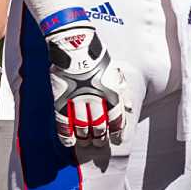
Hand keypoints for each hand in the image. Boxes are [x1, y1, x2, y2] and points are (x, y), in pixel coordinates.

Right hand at [43, 19, 134, 148]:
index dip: (117, 131)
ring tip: (86, 142)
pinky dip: (66, 135)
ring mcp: (77, 100)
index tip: (116, 137)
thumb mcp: (115, 73)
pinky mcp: (61, 99)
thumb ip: (123, 91)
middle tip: (100, 142)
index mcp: (110, 92)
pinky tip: (69, 143)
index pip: (116, 118)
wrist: (75, 46)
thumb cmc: (96, 59)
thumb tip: (129, 107)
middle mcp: (95, 99)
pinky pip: (62, 122)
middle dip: (100, 137)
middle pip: (99, 126)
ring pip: (82, 127)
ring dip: (85, 137)